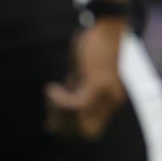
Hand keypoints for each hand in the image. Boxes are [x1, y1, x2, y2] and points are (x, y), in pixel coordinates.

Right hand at [45, 20, 126, 138]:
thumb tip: (52, 121)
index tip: (51, 121)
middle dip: (62, 126)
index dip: (68, 131)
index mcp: (109, 103)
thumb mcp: (79, 77)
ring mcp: (106, 95)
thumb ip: (71, 96)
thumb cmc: (91, 49)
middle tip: (50, 106)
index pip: (90, 132)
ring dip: (58, 113)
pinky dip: (59, 101)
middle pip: (85, 133)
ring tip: (51, 94)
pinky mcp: (97, 84)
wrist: (106, 27)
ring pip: (79, 123)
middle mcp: (111, 103)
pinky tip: (52, 89)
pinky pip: (76, 106)